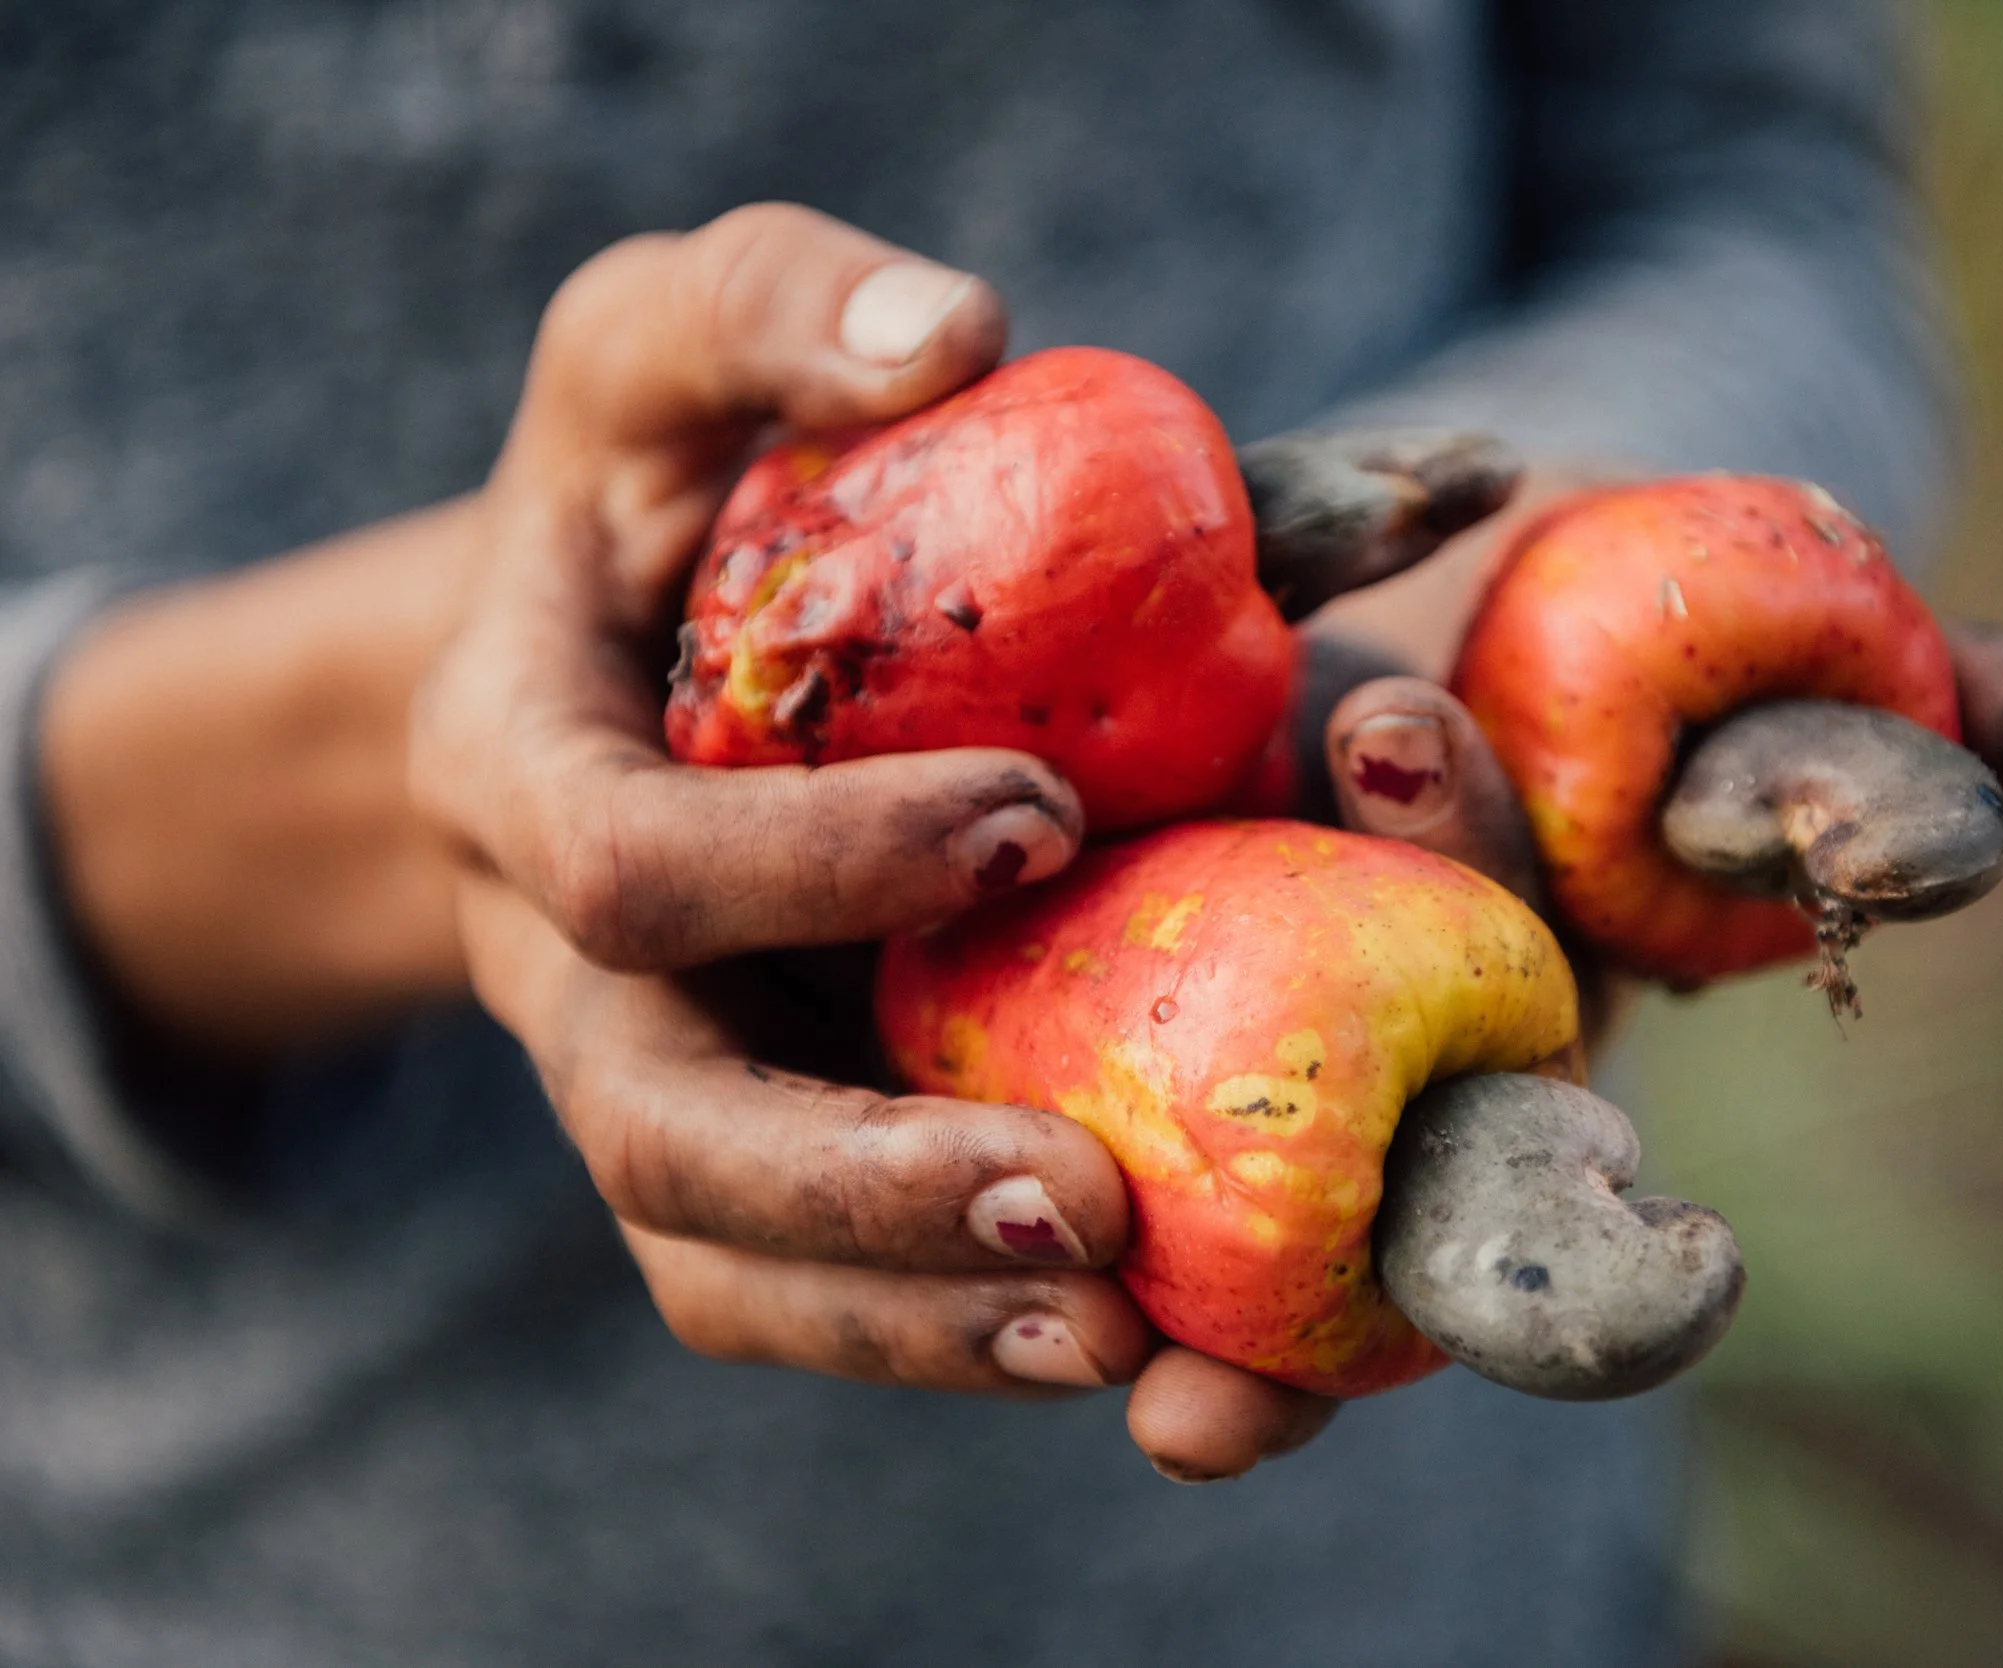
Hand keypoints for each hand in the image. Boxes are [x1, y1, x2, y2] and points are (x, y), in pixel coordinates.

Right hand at [405, 210, 1554, 1483]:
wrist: (586, 649)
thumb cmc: (645, 485)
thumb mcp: (664, 340)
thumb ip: (776, 303)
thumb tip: (958, 329)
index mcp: (517, 772)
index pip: (624, 868)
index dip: (814, 869)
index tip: (1037, 818)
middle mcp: (563, 970)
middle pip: (667, 1139)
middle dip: (869, 1188)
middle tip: (1097, 1201)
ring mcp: (646, 1078)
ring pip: (731, 1264)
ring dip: (922, 1318)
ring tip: (1128, 1340)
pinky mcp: (741, 1148)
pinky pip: (810, 1294)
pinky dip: (946, 1334)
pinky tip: (1122, 1342)